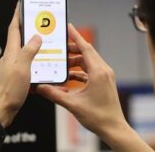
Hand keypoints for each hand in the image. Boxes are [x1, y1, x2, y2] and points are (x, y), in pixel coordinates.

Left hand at [0, 4, 41, 126]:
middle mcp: (11, 58)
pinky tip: (45, 66)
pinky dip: (38, 64)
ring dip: (36, 46)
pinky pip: (29, 67)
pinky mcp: (17, 79)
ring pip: (26, 53)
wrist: (0, 112)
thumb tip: (36, 36)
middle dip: (29, 28)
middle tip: (38, 18)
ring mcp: (13, 69)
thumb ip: (29, 50)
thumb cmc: (8, 91)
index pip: (14, 28)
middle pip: (20, 38)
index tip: (21, 2)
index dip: (18, 14)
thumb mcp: (22, 67)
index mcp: (11, 52)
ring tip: (47, 42)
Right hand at [37, 25, 151, 151]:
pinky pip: (91, 70)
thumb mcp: (73, 105)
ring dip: (76, 61)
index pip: (85, 48)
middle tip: (59, 46)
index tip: (68, 27)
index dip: (76, 36)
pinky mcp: (105, 82)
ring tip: (62, 63)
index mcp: (98, 72)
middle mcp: (104, 71)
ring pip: (89, 61)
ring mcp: (106, 76)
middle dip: (72, 48)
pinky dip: (80, 71)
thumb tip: (40, 87)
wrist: (113, 128)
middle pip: (87, 52)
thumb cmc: (98, 117)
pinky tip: (69, 77)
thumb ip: (55, 94)